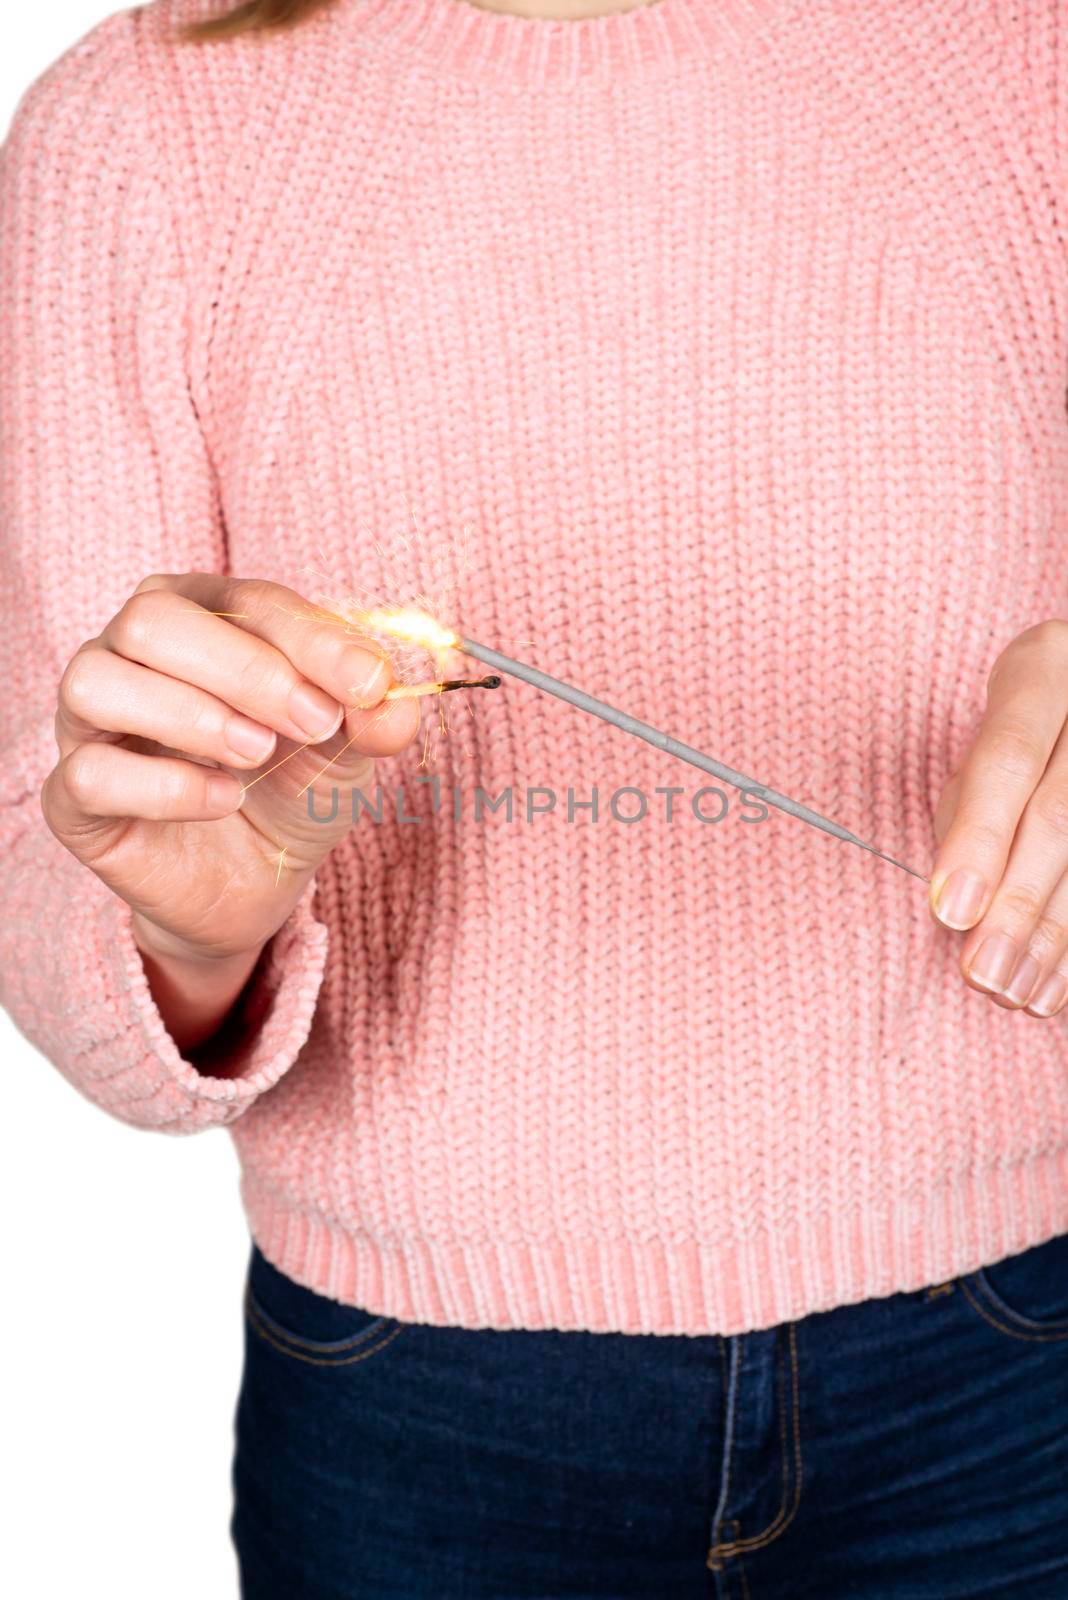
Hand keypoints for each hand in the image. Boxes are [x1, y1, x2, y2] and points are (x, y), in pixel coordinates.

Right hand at [41, 573, 420, 967]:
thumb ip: (374, 717)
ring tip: (256, 755)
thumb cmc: (294, 789)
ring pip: (98, 681)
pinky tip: (221, 801)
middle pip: (152, 619)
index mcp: (202, 616)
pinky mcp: (75, 799)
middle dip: (245, 669)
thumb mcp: (350, 750)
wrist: (260, 882)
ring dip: (191, 715)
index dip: (309, 637)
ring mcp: (91, 724)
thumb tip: (391, 699)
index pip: (245, 600)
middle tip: (314, 724)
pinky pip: (89, 774)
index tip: (368, 683)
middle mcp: (131, 655)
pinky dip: (163, 786)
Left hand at [929, 620, 1067, 1017]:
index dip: (978, 838)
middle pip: (1062, 816)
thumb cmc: (1032, 728)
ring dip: (1062, 938)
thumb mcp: (993, 741)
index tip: (949, 911)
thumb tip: (954, 903)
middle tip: (984, 975)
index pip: (1008, 758)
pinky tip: (1061, 983)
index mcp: (1044, 667)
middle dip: (1020, 905)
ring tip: (1021, 994)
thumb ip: (969, 808)